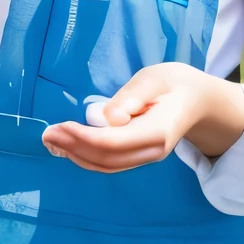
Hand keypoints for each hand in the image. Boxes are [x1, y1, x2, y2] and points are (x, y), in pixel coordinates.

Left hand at [40, 62, 243, 172]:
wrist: (197, 100)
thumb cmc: (174, 83)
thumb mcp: (155, 78)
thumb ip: (134, 95)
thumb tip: (110, 117)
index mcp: (157, 131)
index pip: (114, 142)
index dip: (83, 137)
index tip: (60, 126)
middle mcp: (152, 151)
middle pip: (107, 158)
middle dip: (73, 147)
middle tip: (47, 134)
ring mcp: (146, 157)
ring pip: (106, 165)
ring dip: (76, 155)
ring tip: (50, 140)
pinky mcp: (138, 156)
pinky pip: (110, 164)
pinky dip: (86, 158)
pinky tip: (67, 147)